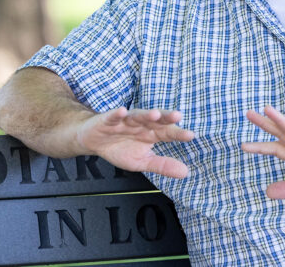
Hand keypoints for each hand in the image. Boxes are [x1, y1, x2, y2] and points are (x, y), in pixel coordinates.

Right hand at [77, 107, 194, 178]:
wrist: (94, 142)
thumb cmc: (120, 149)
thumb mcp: (142, 161)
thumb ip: (162, 165)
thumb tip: (186, 172)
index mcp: (150, 133)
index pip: (167, 132)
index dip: (177, 133)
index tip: (190, 135)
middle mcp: (140, 124)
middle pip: (155, 120)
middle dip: (165, 117)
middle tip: (177, 116)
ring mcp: (124, 121)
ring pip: (136, 116)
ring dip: (145, 114)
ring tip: (155, 114)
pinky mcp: (107, 120)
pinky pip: (113, 116)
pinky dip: (117, 114)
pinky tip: (122, 111)